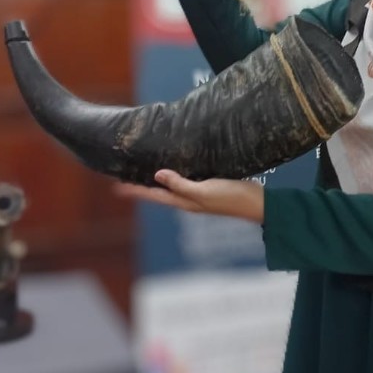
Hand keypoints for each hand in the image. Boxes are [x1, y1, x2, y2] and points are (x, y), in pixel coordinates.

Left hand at [114, 170, 264, 222]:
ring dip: (156, 181)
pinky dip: (175, 175)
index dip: (134, 190)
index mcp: (184, 201)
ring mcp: (199, 194)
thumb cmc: (231, 198)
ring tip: (142, 172)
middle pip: (158, 192)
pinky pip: (186, 180)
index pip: (153, 195)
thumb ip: (181, 184)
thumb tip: (157, 174)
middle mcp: (188, 199)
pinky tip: (176, 168)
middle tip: (123, 177)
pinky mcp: (210, 186)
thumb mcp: (204, 191)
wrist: (257, 204)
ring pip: (171, 186)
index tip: (115, 186)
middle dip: (141, 185)